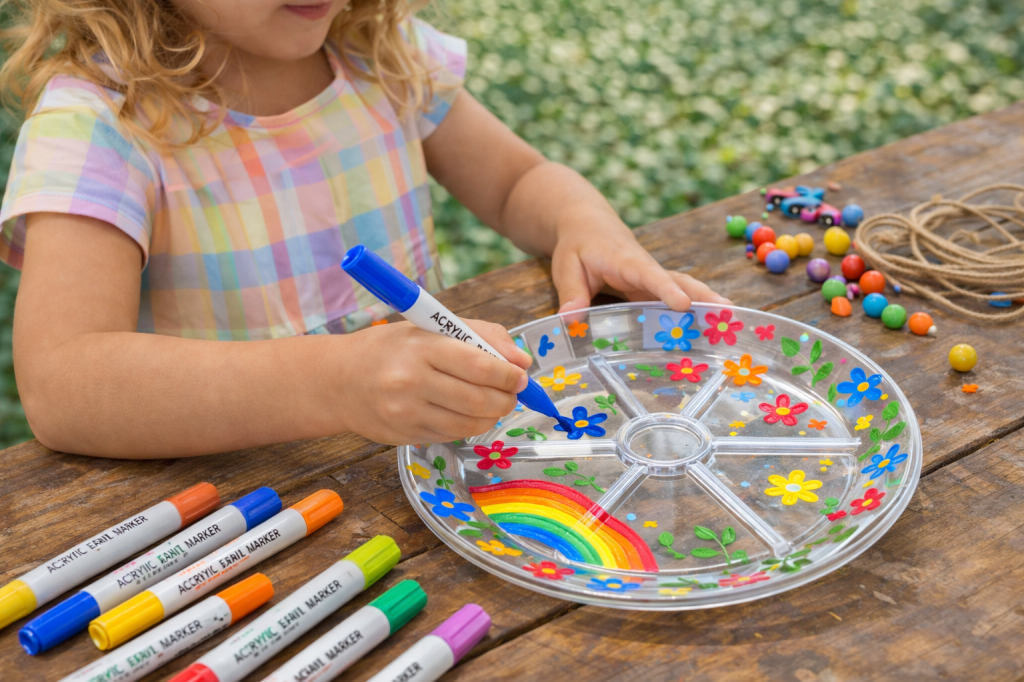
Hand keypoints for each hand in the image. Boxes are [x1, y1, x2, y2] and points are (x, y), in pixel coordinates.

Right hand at [335, 320, 531, 444]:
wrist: (338, 380)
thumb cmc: (390, 349)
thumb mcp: (429, 328)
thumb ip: (480, 335)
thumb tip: (521, 360)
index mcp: (421, 347)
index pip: (479, 365)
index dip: (508, 374)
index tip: (520, 375)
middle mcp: (411, 381)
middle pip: (479, 399)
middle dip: (507, 398)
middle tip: (513, 392)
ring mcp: (407, 413)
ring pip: (470, 423)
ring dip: (492, 415)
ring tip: (494, 402)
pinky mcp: (405, 436)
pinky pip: (452, 436)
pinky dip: (469, 426)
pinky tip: (467, 413)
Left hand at [551, 205, 730, 312]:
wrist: (588, 224)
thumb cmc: (577, 244)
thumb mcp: (565, 267)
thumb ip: (571, 293)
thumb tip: (570, 320)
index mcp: (625, 261)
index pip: (649, 275)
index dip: (666, 290)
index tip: (683, 304)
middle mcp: (645, 268)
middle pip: (678, 280)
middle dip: (703, 296)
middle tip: (728, 313)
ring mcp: (652, 278)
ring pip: (683, 288)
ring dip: (706, 302)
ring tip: (730, 321)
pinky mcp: (653, 286)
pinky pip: (674, 297)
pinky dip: (693, 310)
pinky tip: (707, 328)